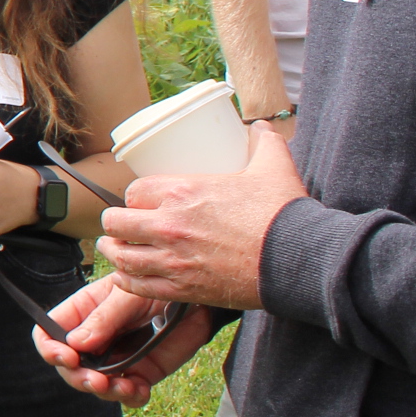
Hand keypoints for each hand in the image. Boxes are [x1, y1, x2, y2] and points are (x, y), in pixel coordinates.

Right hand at [32, 274, 213, 406]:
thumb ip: (105, 317)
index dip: (50, 349)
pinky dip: (130, 397)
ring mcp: (116, 358)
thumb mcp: (129, 295)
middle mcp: (93, 339)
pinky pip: (127, 393)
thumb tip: (75, 343)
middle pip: (68, 367)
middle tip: (98, 382)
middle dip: (79, 378)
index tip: (69, 357)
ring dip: (106, 392)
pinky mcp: (140, 373)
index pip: (48, 333)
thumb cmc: (158, 287)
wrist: (197, 302)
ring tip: (126, 387)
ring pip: (95, 385)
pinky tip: (140, 390)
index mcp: (82, 313)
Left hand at [97, 127, 303, 310]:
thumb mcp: (273, 167)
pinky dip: (127, 281)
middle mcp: (170, 226)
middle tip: (120, 226)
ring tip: (115, 248)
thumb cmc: (284, 214)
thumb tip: (262, 127)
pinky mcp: (184, 289)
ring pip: (122, 257)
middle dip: (115, 223)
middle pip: (116, 223)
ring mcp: (174, 260)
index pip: (133, 192)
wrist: (300, 259)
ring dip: (115, 252)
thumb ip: (263, 143)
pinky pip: (138, 286)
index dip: (133, 197)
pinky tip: (127, 277)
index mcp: (182, 192)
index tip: (140, 202)